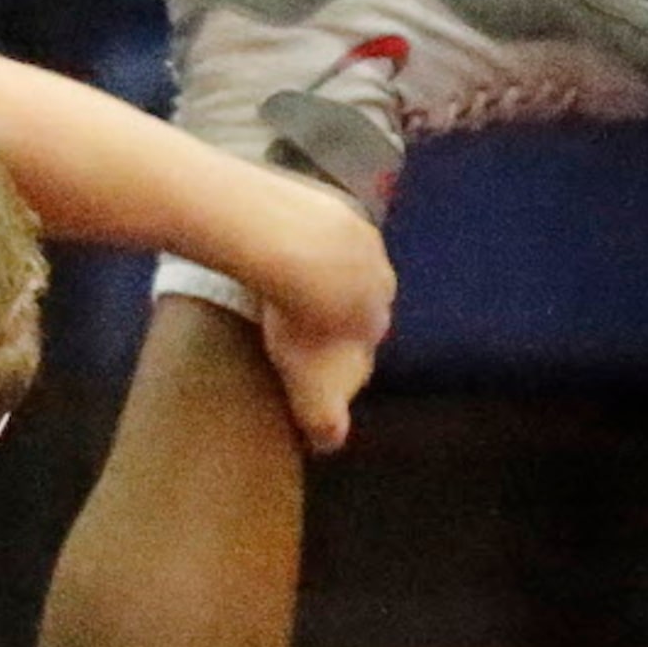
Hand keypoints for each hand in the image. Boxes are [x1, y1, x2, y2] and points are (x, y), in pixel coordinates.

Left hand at [241, 184, 396, 452]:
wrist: (296, 251)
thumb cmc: (303, 324)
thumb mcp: (313, 387)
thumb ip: (325, 420)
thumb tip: (329, 444)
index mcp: (378, 314)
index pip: (364, 335)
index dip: (337, 345)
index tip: (307, 350)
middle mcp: (380, 273)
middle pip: (355, 294)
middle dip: (331, 305)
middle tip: (290, 315)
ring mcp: (358, 233)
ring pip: (338, 257)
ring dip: (314, 269)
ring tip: (275, 283)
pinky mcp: (327, 202)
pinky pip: (310, 227)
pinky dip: (293, 239)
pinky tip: (267, 248)